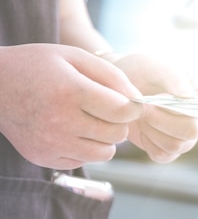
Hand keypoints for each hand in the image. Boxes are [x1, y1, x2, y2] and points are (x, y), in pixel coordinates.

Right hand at [0, 44, 142, 169]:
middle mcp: (60, 121)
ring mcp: (51, 143)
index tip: (129, 103)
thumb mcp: (74, 57)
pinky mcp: (44, 158)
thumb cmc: (38, 67)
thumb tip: (138, 99)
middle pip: (117, 134)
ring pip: (105, 153)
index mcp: (70, 92)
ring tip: (92, 122)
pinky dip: (86, 148)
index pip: (122, 111)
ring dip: (106, 139)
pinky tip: (72, 131)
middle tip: (107, 110)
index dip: (133, 107)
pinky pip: (84, 161)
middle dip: (119, 122)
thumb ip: (111, 75)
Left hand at [111, 53, 197, 162]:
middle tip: (143, 108)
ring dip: (151, 130)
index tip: (156, 97)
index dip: (177, 109)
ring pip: (175, 146)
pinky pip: (162, 155)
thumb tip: (189, 97)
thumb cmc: (141, 71)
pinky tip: (143, 127)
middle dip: (161, 121)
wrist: (120, 86)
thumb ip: (173, 77)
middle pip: (191, 132)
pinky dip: (148, 142)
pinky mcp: (170, 149)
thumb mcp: (154, 64)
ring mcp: (186, 136)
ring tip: (141, 114)